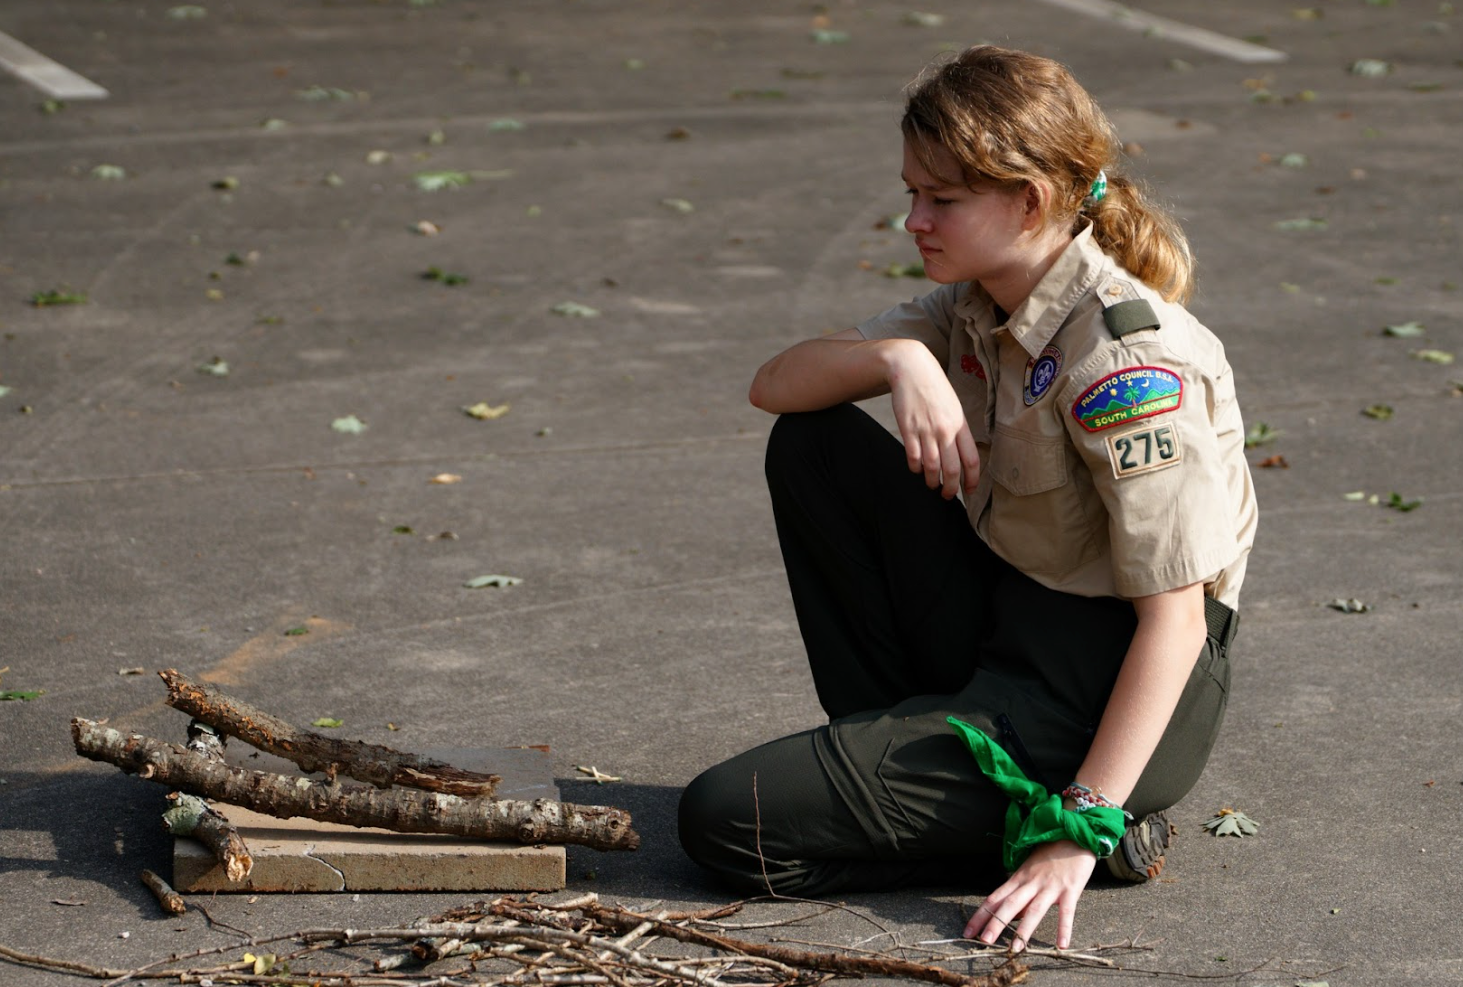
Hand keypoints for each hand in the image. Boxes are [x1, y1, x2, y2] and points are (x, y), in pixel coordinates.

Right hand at [886, 346, 980, 498]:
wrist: (912, 368)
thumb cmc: (934, 388)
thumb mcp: (953, 407)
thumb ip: (957, 430)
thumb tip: (960, 454)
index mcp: (960, 424)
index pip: (972, 460)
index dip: (972, 480)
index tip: (969, 491)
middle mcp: (945, 430)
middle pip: (952, 469)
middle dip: (950, 488)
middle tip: (947, 495)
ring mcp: (926, 430)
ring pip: (932, 467)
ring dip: (932, 481)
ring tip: (931, 484)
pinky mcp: (908, 429)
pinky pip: (913, 457)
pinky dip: (915, 468)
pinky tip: (916, 468)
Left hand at [964, 841, 1096, 950]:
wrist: (1074, 832)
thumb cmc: (1051, 853)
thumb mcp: (1030, 869)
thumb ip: (1020, 892)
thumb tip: (1010, 915)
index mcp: (1019, 878)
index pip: (994, 898)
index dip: (980, 915)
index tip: (967, 931)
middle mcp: (1031, 882)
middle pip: (1009, 904)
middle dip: (995, 923)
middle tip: (984, 941)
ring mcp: (1050, 886)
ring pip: (1034, 910)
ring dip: (1024, 930)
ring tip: (1015, 948)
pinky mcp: (1070, 889)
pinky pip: (1066, 912)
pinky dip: (1063, 928)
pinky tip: (1061, 946)